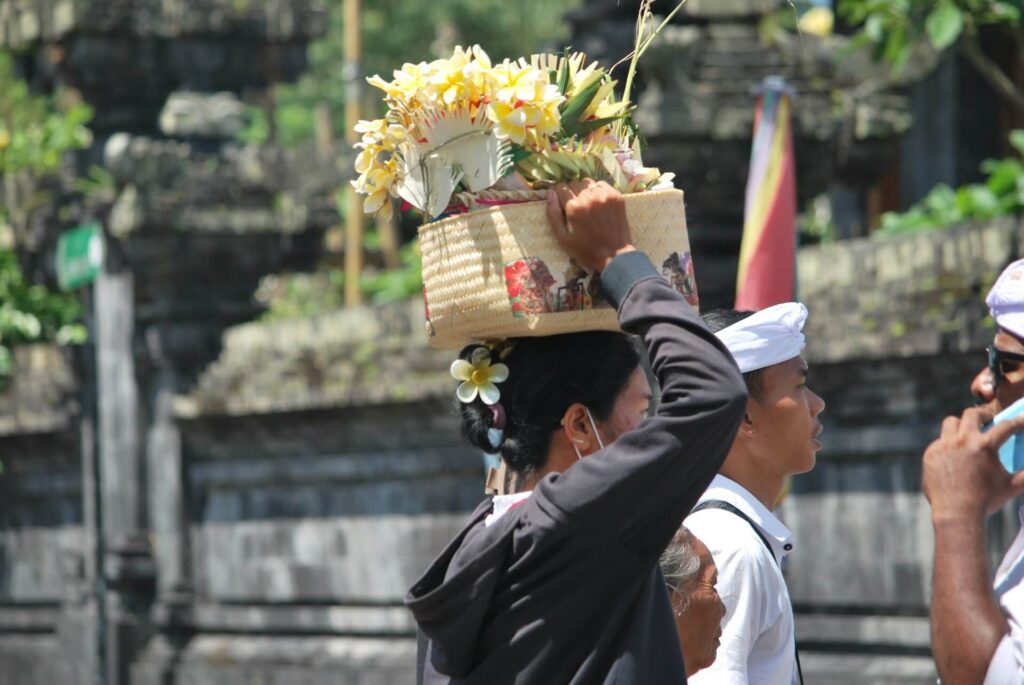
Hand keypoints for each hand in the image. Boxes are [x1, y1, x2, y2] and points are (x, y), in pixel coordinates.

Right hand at [546, 180, 635, 272]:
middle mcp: (588, 197)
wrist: (615, 254)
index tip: (562, 203)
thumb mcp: (563, 238)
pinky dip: (598, 190)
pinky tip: (599, 202)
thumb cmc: (585, 250)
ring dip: (584, 190)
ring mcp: (604, 195)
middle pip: (574, 183)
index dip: (560, 195)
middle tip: (576, 206)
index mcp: (574, 207)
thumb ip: (553, 215)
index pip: (561, 188)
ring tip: (587, 204)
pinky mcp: (616, 196)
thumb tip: (550, 193)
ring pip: (587, 182)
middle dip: (571, 192)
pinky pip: (602, 184)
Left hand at [923, 405, 1023, 521]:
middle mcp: (963, 441)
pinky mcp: (930, 454)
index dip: (1018, 421)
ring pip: (951, 423)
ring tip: (968, 432)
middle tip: (989, 419)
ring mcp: (943, 446)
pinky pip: (940, 441)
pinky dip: (949, 444)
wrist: (955, 513)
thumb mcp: (1012, 486)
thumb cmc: (986, 500)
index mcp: (985, 446)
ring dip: (961, 425)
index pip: (1005, 426)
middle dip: (983, 414)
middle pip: (972, 414)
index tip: (1023, 418)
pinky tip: (954, 453)